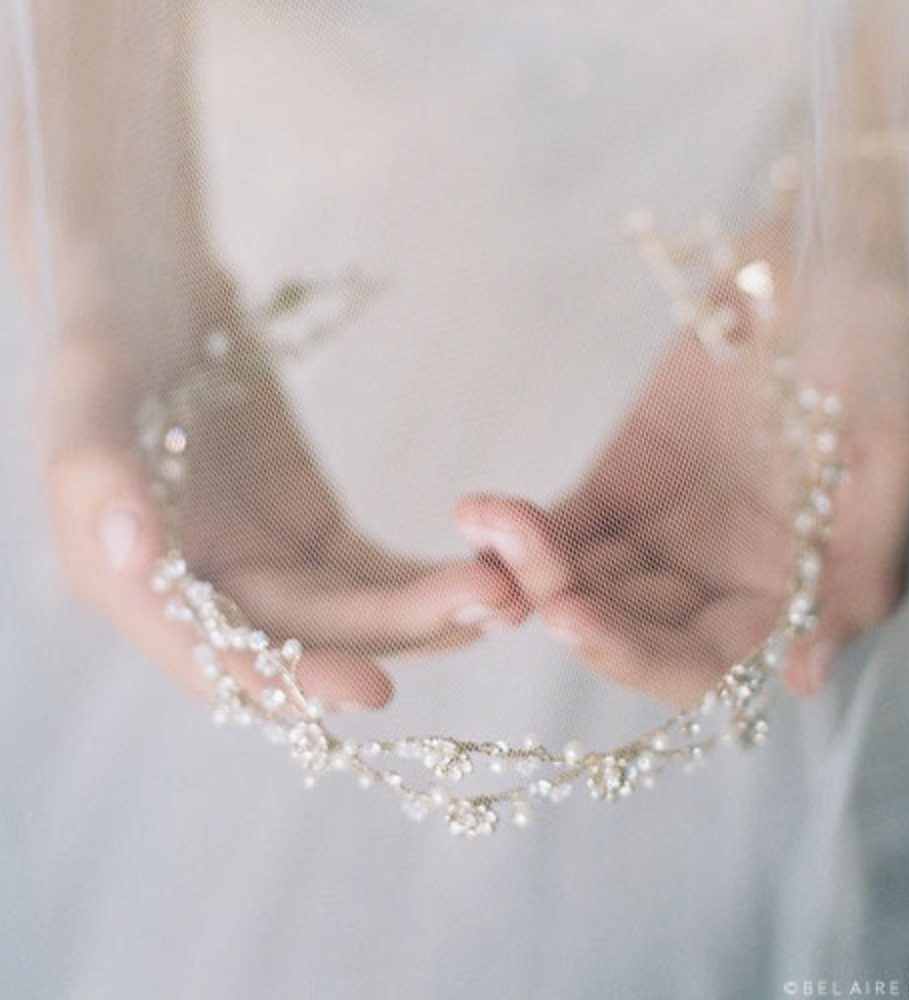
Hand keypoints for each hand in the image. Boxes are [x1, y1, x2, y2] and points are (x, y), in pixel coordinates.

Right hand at [45, 332, 526, 711]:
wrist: (153, 290)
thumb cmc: (105, 334)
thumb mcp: (84, 390)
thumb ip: (96, 473)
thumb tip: (131, 553)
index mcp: (132, 581)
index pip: (212, 654)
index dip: (288, 680)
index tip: (370, 687)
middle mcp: (203, 589)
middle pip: (305, 634)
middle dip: (397, 631)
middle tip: (488, 606)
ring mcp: (262, 561)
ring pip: (349, 610)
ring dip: (426, 611)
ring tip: (507, 592)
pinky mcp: (307, 529)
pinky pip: (369, 571)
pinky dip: (421, 579)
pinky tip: (484, 575)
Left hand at [456, 262, 908, 708]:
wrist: (823, 261)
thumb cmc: (875, 351)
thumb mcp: (887, 455)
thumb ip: (854, 570)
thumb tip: (808, 677)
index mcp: (790, 592)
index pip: (706, 663)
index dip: (637, 655)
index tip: (574, 618)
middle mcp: (720, 580)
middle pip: (628, 628)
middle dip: (565, 604)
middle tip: (508, 570)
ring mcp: (664, 536)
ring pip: (584, 583)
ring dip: (528, 567)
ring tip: (487, 523)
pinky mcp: (619, 488)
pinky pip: (564, 529)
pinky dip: (520, 530)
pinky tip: (480, 512)